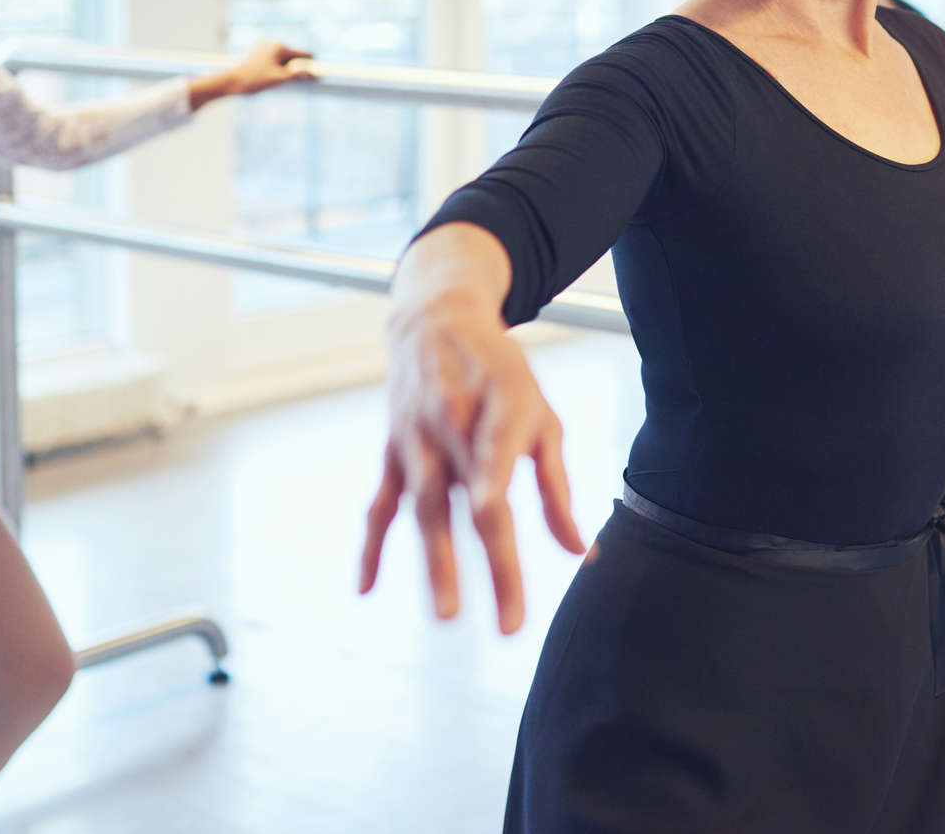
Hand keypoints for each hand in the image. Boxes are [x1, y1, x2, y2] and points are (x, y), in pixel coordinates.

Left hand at [226, 39, 314, 95]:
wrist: (232, 81)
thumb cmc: (255, 80)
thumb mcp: (279, 79)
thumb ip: (297, 74)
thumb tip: (310, 71)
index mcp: (280, 46)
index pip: (303, 53)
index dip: (310, 64)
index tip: (315, 75)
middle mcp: (273, 42)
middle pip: (293, 55)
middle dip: (294, 67)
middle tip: (288, 81)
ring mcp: (264, 45)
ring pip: (283, 57)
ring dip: (284, 68)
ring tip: (274, 79)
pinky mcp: (258, 50)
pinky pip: (274, 57)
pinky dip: (275, 66)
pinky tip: (268, 75)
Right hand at [359, 299, 584, 633]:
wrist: (436, 320)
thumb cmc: (502, 374)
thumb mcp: (542, 416)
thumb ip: (557, 487)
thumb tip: (579, 552)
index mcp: (499, 413)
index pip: (497, 472)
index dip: (498, 511)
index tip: (506, 554)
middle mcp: (452, 428)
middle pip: (465, 507)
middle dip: (484, 566)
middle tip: (504, 623)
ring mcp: (417, 442)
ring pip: (422, 511)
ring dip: (434, 565)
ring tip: (445, 616)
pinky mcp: (393, 452)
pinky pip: (380, 505)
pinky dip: (371, 547)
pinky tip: (365, 588)